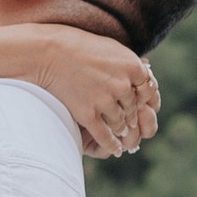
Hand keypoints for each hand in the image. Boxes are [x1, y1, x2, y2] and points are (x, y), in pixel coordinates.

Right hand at [29, 25, 159, 157]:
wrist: (48, 53)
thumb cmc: (80, 46)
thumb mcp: (113, 49)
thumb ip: (131, 66)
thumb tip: (146, 76)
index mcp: (134, 66)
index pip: (148, 92)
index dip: (144, 101)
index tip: (141, 106)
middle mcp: (123, 85)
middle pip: (134, 110)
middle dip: (131, 117)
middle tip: (130, 124)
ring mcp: (105, 100)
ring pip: (121, 124)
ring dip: (121, 130)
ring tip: (121, 133)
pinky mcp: (88, 113)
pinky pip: (105, 136)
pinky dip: (112, 145)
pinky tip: (116, 150)